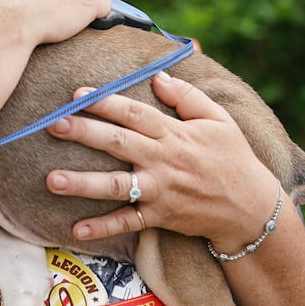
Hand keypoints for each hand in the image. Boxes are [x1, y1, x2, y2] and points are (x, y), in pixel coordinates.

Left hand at [44, 70, 279, 243]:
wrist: (252, 208)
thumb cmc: (233, 158)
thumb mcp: (218, 120)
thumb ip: (188, 97)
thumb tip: (159, 76)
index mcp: (174, 133)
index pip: (134, 113)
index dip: (105, 102)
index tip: (76, 94)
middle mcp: (162, 160)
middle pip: (117, 143)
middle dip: (84, 133)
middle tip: (53, 125)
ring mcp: (160, 190)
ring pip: (116, 185)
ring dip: (82, 184)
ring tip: (52, 180)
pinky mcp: (160, 216)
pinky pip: (128, 222)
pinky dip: (103, 227)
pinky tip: (76, 229)